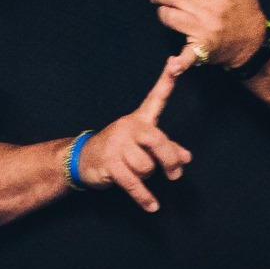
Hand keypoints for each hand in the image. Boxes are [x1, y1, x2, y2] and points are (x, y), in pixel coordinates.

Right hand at [76, 57, 191, 212]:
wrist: (83, 159)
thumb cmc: (119, 150)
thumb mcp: (142, 146)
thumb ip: (166, 149)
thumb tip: (186, 158)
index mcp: (139, 120)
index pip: (155, 98)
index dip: (166, 81)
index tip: (175, 62)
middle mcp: (129, 128)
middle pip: (158, 142)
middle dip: (169, 160)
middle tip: (174, 175)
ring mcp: (118, 145)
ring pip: (146, 166)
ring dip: (147, 178)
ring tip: (137, 175)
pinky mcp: (110, 163)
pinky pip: (134, 183)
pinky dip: (144, 197)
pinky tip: (152, 206)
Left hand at [149, 0, 267, 69]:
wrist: (254, 44)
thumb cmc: (246, 8)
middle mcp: (212, 10)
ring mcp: (206, 31)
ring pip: (170, 17)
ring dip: (163, 13)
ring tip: (165, 11)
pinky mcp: (203, 50)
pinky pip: (187, 56)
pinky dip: (178, 62)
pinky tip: (172, 66)